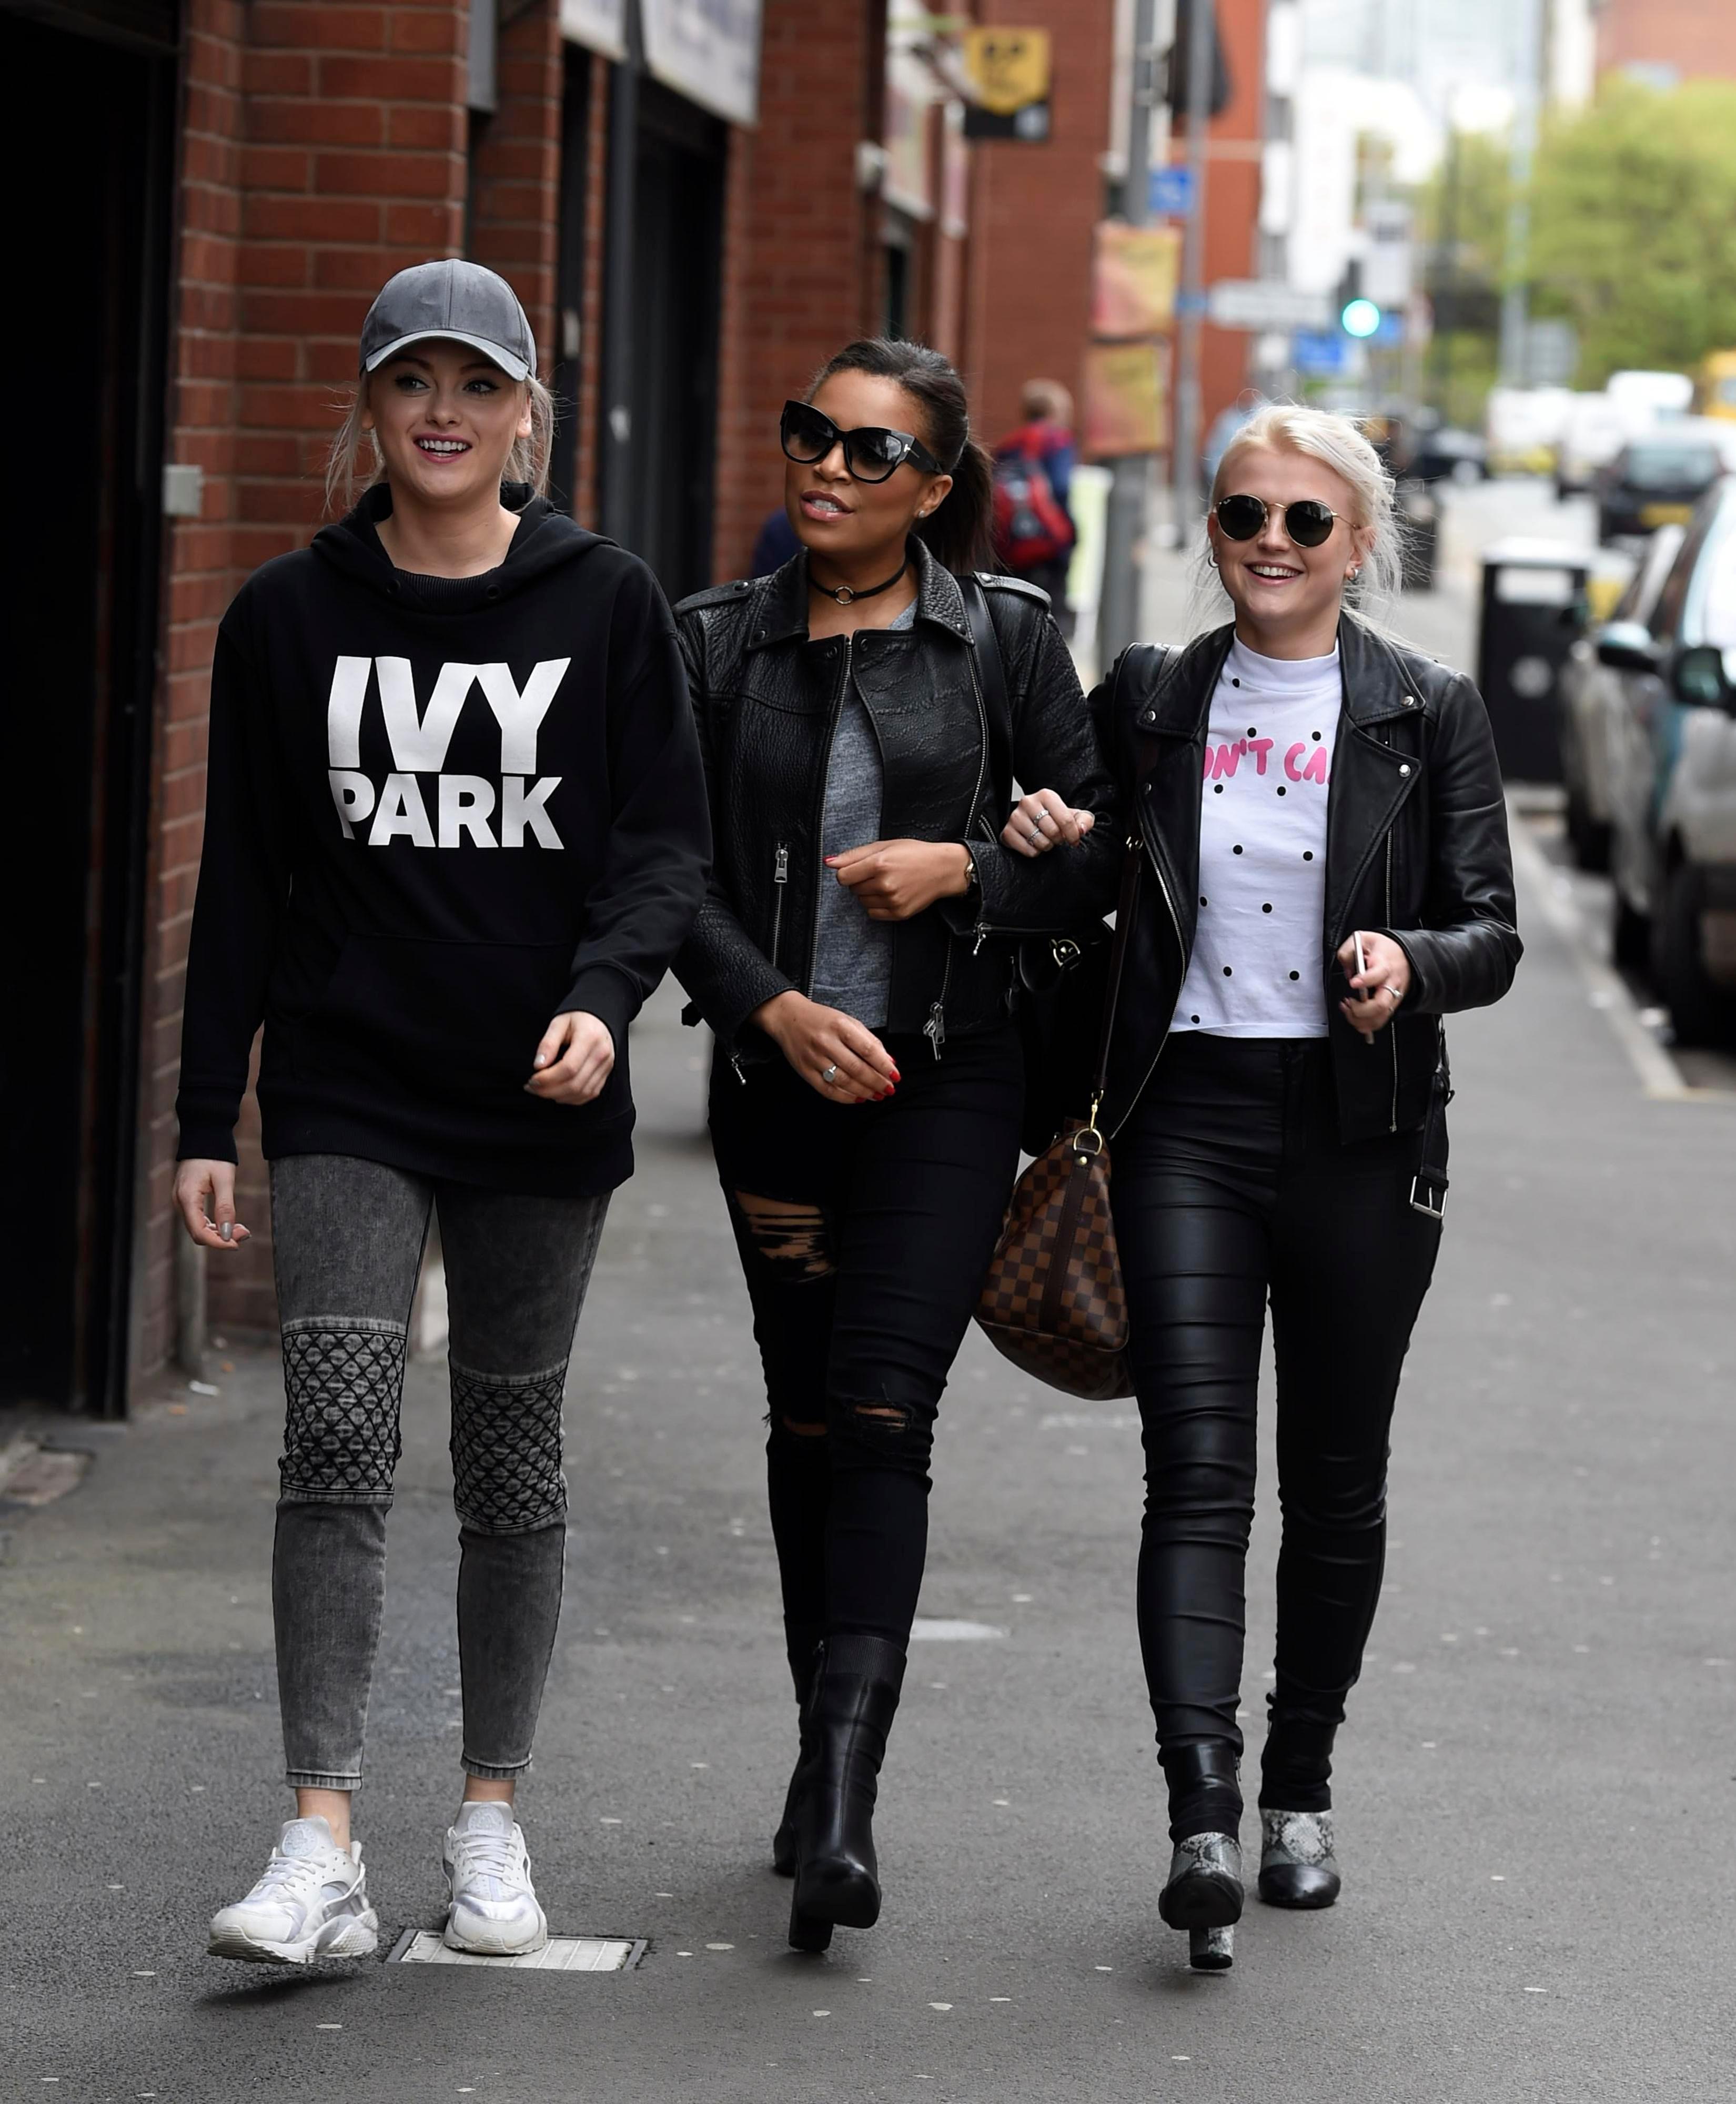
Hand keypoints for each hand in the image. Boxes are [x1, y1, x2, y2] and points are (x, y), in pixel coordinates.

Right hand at [174, 1159, 250, 1251]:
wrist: (204, 1137)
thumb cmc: (215, 1156)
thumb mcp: (224, 1181)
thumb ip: (226, 1208)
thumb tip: (228, 1235)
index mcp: (187, 1198)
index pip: (199, 1232)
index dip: (218, 1243)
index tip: (238, 1244)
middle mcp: (180, 1203)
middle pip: (198, 1233)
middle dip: (222, 1238)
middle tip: (246, 1233)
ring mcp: (181, 1201)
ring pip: (198, 1228)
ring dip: (219, 1232)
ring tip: (242, 1229)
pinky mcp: (187, 1200)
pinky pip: (198, 1219)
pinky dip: (214, 1225)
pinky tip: (230, 1223)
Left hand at [526, 1010, 615, 1103]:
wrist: (598, 1019)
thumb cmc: (578, 1019)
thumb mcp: (558, 1023)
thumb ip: (548, 1043)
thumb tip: (538, 1065)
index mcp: (590, 1038)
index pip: (569, 1067)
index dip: (548, 1078)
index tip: (533, 1079)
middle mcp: (601, 1054)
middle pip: (575, 1084)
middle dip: (549, 1090)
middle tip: (533, 1087)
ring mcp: (606, 1066)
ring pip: (582, 1092)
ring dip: (558, 1096)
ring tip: (542, 1090)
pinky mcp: (605, 1074)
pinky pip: (589, 1094)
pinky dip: (571, 1098)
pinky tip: (558, 1092)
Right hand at [752, 990, 900, 1102]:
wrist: (787, 1017)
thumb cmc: (821, 1019)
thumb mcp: (848, 1020)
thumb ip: (869, 1040)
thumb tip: (888, 1061)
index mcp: (840, 1026)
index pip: (868, 1050)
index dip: (884, 1066)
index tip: (895, 1076)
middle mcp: (825, 1042)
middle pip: (857, 1069)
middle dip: (877, 1082)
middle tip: (888, 1089)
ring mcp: (813, 1058)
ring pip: (843, 1082)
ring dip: (864, 1092)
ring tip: (876, 1095)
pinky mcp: (805, 1071)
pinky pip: (827, 1090)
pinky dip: (844, 1098)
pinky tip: (857, 1098)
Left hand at [825, 839, 972, 921]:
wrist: (943, 869)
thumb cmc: (914, 854)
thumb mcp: (885, 846)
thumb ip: (854, 855)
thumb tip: (828, 862)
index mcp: (879, 863)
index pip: (842, 876)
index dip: (848, 872)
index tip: (859, 868)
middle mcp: (884, 884)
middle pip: (852, 889)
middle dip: (861, 881)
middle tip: (879, 873)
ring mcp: (892, 900)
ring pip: (861, 901)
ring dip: (868, 893)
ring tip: (887, 883)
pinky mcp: (898, 913)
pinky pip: (872, 913)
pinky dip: (877, 905)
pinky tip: (890, 894)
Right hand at [1001, 789, 1096, 857]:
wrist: (1033, 822)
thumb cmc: (1054, 818)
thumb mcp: (1074, 816)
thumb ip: (1084, 821)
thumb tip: (1081, 829)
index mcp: (1046, 795)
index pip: (1065, 819)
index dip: (1073, 834)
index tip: (1074, 840)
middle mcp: (1028, 802)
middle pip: (1053, 831)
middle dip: (1058, 839)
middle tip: (1057, 838)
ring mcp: (1015, 817)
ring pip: (1040, 842)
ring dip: (1047, 846)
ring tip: (1045, 839)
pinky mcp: (1007, 832)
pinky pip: (1028, 850)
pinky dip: (1035, 852)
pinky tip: (1034, 843)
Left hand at [1336, 931, 1411, 1041]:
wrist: (1405, 956)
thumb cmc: (1383, 949)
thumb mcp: (1364, 939)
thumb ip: (1349, 951)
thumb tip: (1346, 969)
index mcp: (1384, 965)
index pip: (1378, 974)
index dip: (1365, 980)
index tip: (1353, 982)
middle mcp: (1391, 983)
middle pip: (1380, 1004)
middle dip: (1360, 1009)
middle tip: (1348, 1003)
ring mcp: (1394, 996)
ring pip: (1381, 1017)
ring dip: (1361, 1020)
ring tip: (1349, 1011)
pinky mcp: (1392, 1005)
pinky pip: (1381, 1021)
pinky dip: (1366, 1025)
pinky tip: (1356, 1018)